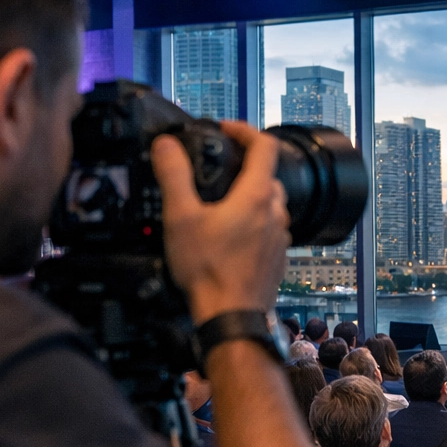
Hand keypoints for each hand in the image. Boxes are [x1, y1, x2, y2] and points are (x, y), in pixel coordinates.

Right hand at [152, 122, 290, 323]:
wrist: (231, 316)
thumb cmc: (209, 271)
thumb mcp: (181, 217)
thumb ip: (173, 175)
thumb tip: (166, 146)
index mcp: (257, 196)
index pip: (265, 145)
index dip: (245, 130)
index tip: (226, 130)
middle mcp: (276, 213)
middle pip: (267, 174)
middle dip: (244, 166)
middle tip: (218, 168)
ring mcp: (280, 237)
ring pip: (270, 203)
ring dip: (249, 196)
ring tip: (220, 204)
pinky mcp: (277, 257)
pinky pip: (268, 229)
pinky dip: (253, 223)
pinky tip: (229, 236)